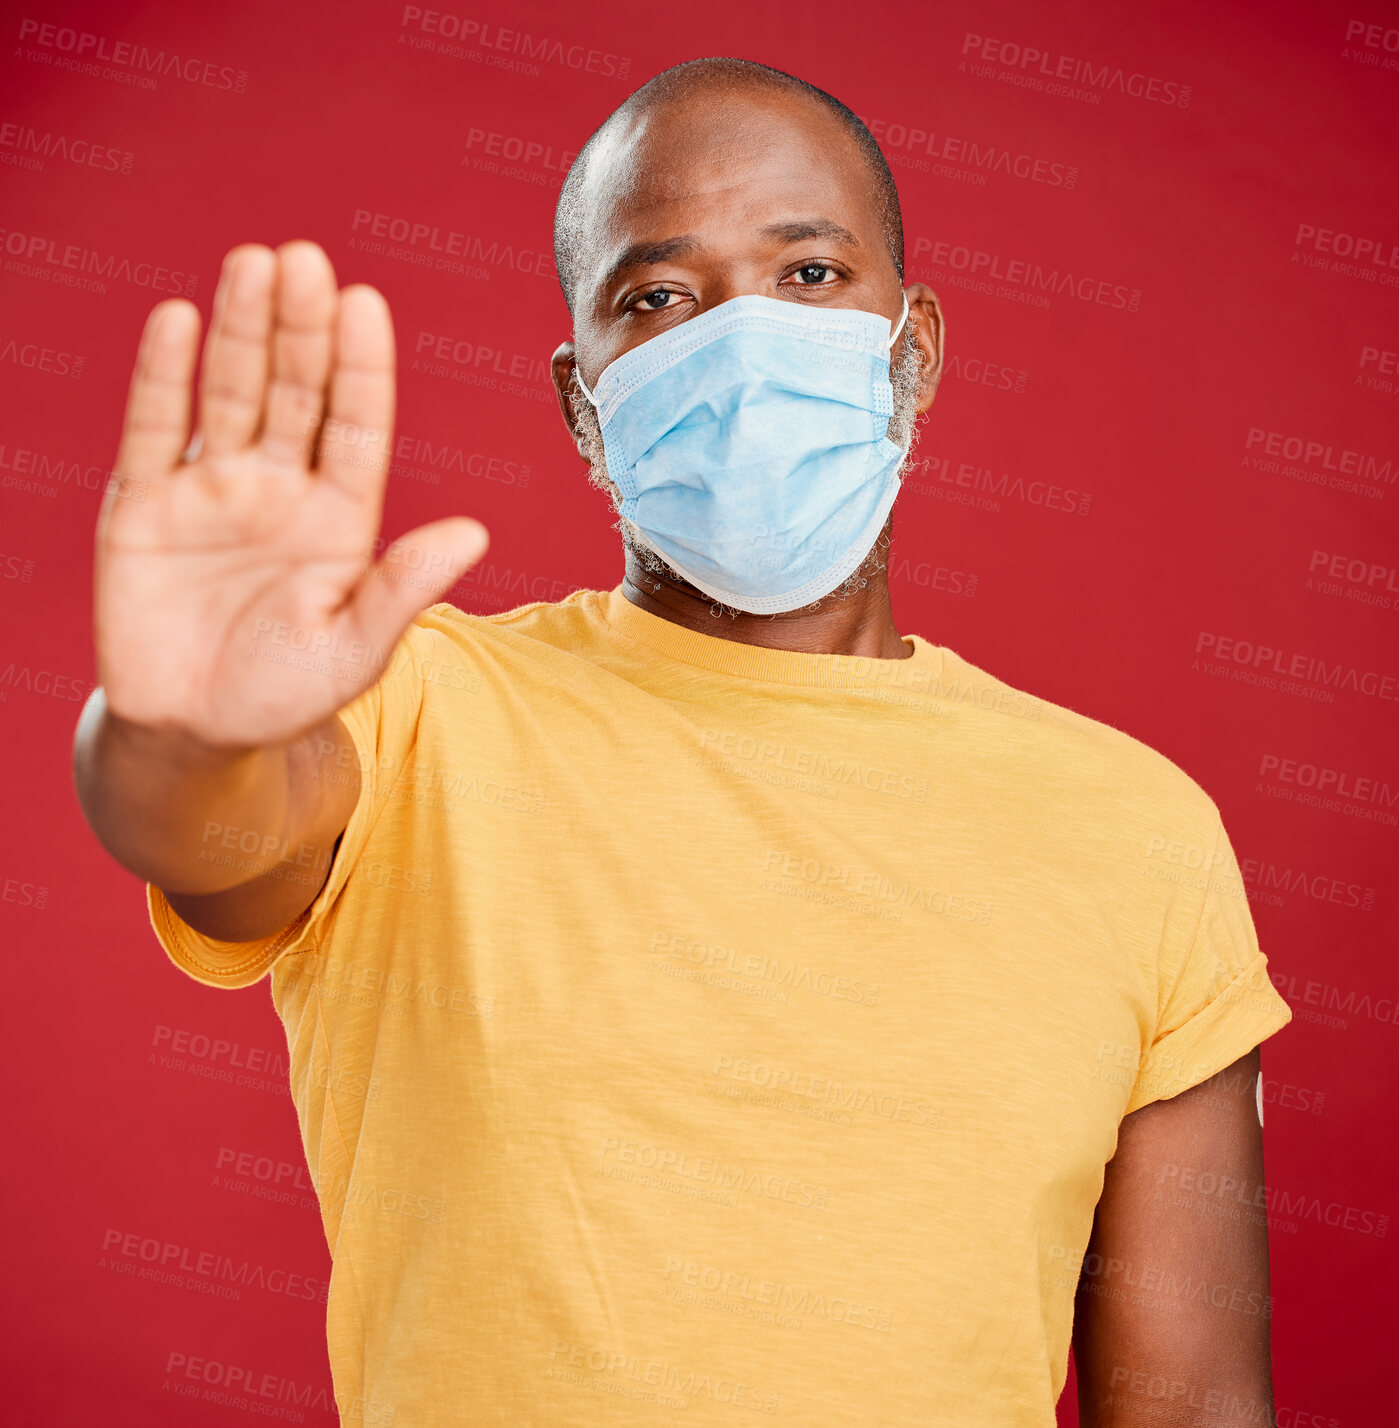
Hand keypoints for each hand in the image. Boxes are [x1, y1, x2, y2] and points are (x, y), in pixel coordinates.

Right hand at [93, 241, 488, 747]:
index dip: (360, 368)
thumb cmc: (285, 693)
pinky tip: (177, 322)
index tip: (365, 305)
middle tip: (307, 261)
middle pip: (296, 394)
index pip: (356, 427)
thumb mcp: (354, 650)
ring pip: (231, 395)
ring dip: (242, 332)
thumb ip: (403, 589)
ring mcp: (211, 489)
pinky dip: (161, 378)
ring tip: (255, 264)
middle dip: (302, 330)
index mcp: (341, 517)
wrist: (194, 731)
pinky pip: (153, 431)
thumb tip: (475, 533)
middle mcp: (281, 488)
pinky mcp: (143, 505)